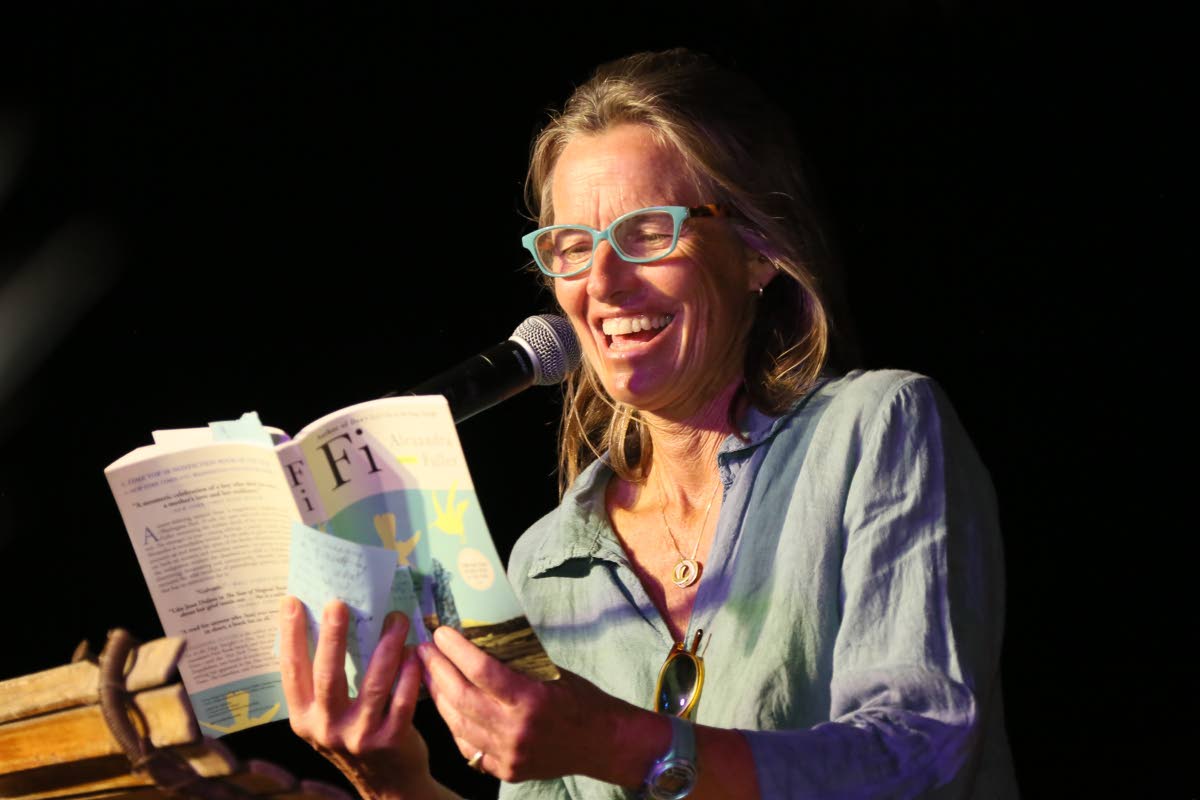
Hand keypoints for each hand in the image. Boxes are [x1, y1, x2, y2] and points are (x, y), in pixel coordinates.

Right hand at [279, 597, 447, 799]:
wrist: (387, 785)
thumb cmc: (354, 738)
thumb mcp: (326, 718)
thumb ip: (323, 684)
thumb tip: (326, 624)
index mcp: (303, 718)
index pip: (291, 672)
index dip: (290, 636)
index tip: (291, 602)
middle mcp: (326, 729)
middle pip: (328, 675)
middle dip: (332, 636)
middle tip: (338, 603)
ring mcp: (359, 736)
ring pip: (373, 683)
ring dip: (386, 646)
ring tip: (395, 618)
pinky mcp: (391, 740)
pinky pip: (402, 699)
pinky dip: (410, 672)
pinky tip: (414, 651)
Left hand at [417, 626, 661, 785]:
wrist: (603, 744)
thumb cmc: (580, 700)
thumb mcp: (552, 672)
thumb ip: (516, 663)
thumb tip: (479, 639)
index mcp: (530, 699)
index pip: (482, 671)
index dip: (456, 650)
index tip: (441, 634)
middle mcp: (515, 730)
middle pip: (462, 697)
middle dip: (438, 671)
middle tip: (424, 650)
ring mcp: (508, 754)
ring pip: (458, 724)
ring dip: (438, 697)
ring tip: (428, 675)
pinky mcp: (505, 770)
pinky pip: (468, 747)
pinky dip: (454, 725)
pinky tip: (445, 706)